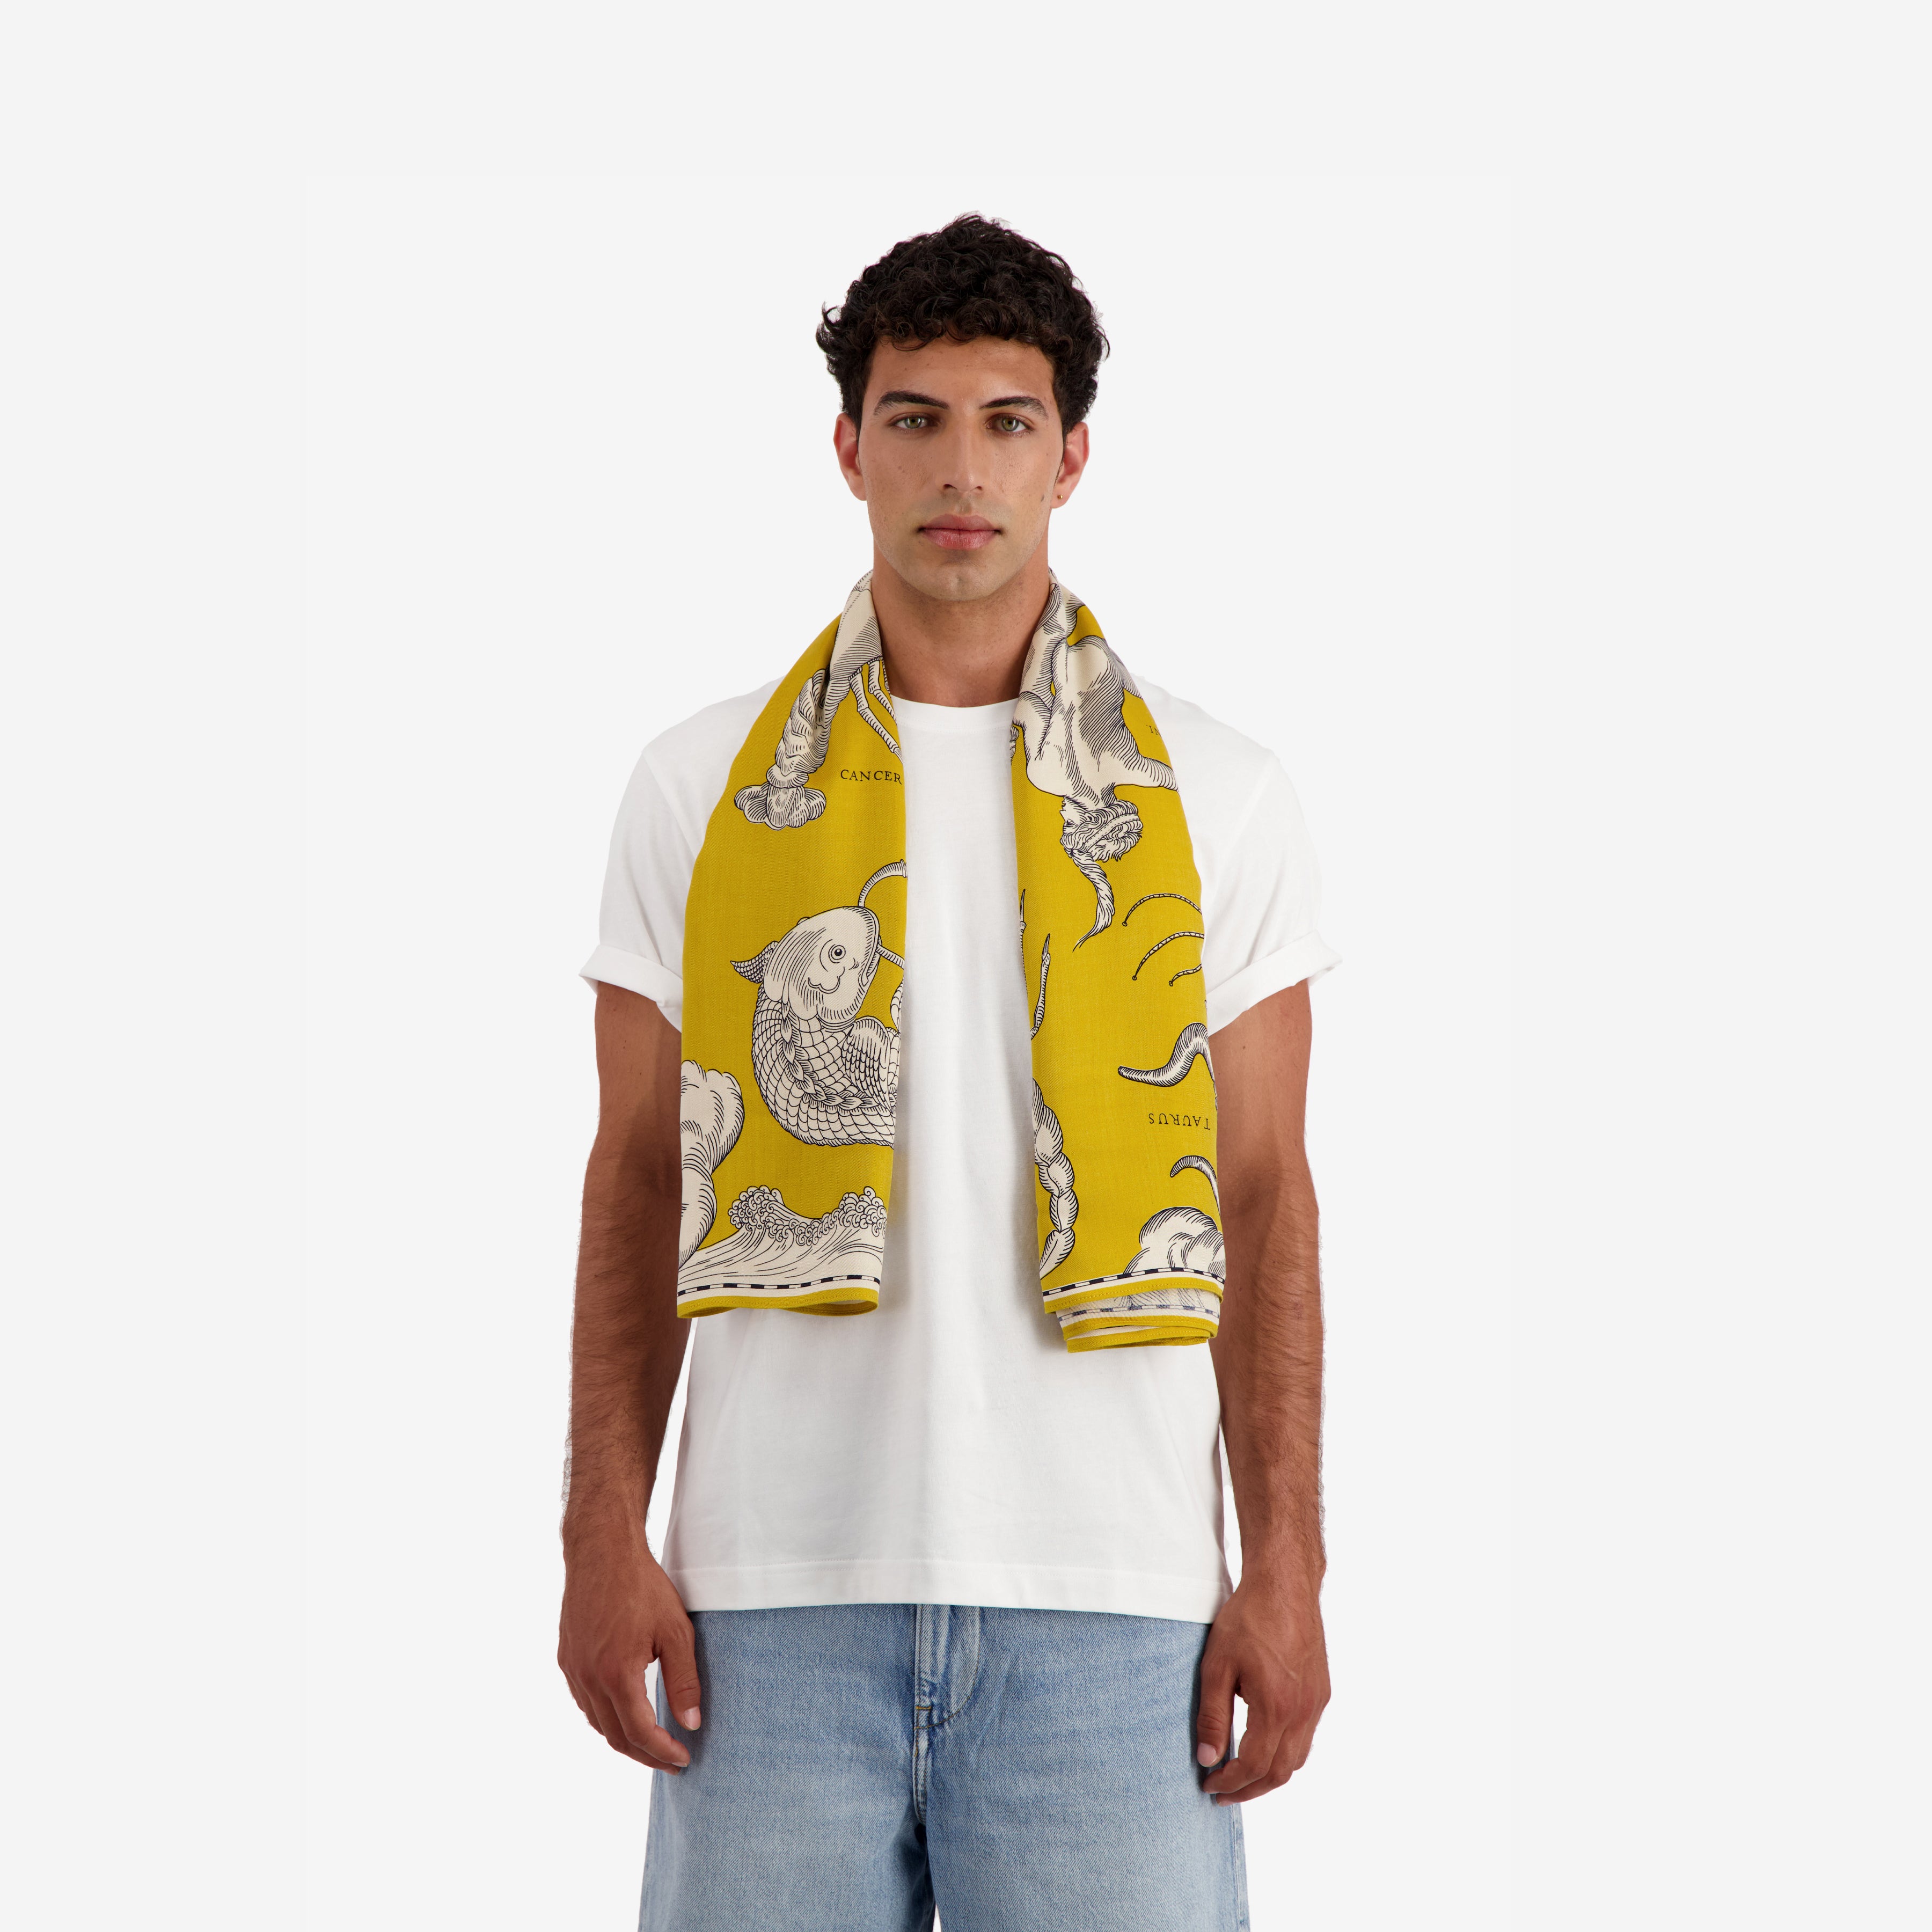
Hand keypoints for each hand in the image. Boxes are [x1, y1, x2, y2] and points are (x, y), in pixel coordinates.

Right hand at [559, 1513, 702, 1772]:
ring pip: (597, 1722)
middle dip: (645, 1755)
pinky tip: (625, 1712)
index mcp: (616, 1674)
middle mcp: (588, 1678)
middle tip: (671, 1761)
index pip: (640, 1733)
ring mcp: (572, 1669)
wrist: (601, 1551)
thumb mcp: (675, 1631)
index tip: (684, 1759)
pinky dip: (606, 1717)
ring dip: (624, 1739)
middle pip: (616, 1736)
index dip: (663, 1752)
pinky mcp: (566, 1658)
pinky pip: (584, 1702)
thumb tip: (692, 1723)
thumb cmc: (643, 1586)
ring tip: (652, 1742)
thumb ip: (684, 1680)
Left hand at [1196, 1564, 1329, 1803]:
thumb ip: (1212, 1716)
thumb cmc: (1248, 1619)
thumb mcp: (1217, 1665)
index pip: (1253, 1765)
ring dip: (1269, 1775)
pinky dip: (1285, 1753)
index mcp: (1276, 1707)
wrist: (1285, 1585)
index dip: (1230, 1782)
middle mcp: (1303, 1711)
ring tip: (1241, 1775)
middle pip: (1280, 1773)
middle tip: (1222, 1792)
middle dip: (1249, 1790)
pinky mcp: (1321, 1692)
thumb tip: (1207, 1758)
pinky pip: (1306, 1737)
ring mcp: (1316, 1703)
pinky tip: (1264, 1744)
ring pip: (1298, 1759)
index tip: (1209, 1785)